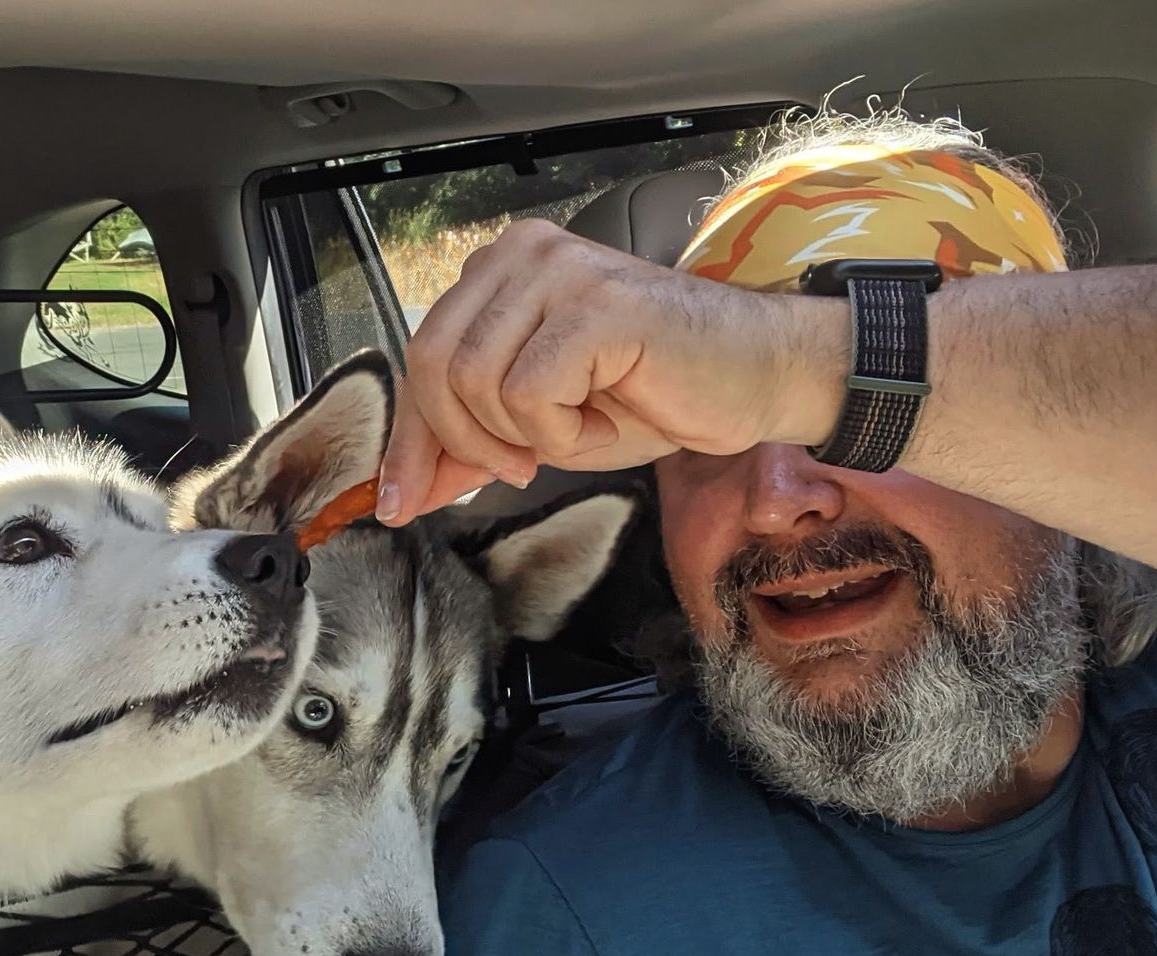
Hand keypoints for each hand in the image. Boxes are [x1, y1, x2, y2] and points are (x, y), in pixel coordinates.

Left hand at [375, 219, 843, 523]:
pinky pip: (531, 392)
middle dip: (459, 442)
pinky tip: (604, 416)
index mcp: (501, 268)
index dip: (408, 439)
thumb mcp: (544, 427)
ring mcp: (558, 270)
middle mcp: (521, 253)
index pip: (421, 354)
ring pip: (476, 381)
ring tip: (582, 426)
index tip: (398, 500)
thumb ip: (471, 444)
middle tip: (518, 470)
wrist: (758, 377)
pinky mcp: (594, 304)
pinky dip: (562, 431)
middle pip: (431, 364)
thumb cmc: (659, 392)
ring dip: (525, 435)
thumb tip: (404, 489)